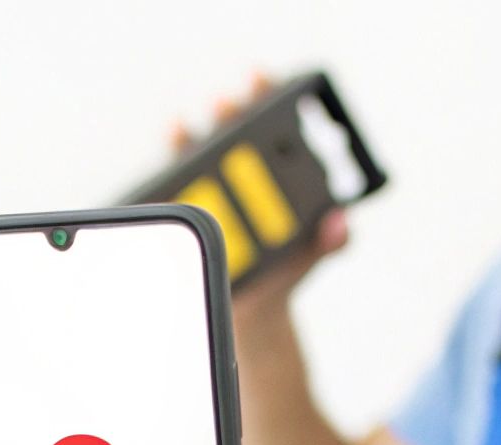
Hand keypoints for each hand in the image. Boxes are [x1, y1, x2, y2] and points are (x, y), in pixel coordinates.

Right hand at [170, 71, 350, 334]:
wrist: (256, 309)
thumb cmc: (288, 270)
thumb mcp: (314, 254)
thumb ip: (332, 240)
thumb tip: (340, 224)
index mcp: (277, 170)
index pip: (270, 121)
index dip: (264, 93)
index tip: (259, 78)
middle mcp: (241, 172)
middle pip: (230, 131)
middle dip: (227, 112)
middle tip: (225, 104)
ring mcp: (211, 191)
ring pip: (196, 156)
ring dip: (187, 139)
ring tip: (181, 128)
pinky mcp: (187, 213)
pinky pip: (172, 192)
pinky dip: (164, 180)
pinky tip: (159, 176)